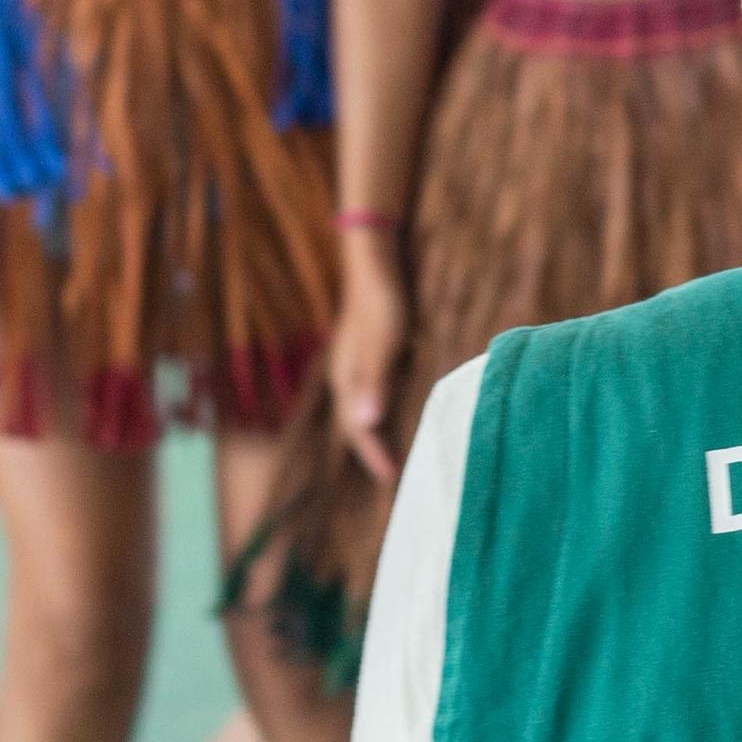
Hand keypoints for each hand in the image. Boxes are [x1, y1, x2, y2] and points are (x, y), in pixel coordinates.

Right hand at [324, 235, 407, 485]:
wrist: (374, 262)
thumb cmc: (381, 301)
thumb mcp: (382, 343)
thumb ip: (374, 382)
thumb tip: (366, 425)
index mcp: (346, 378)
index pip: (357, 428)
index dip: (373, 454)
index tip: (391, 479)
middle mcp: (346, 376)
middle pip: (355, 423)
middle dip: (371, 450)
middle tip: (392, 476)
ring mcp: (355, 364)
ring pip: (362, 408)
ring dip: (375, 432)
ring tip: (394, 453)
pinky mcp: (368, 354)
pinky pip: (371, 393)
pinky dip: (381, 410)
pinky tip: (395, 412)